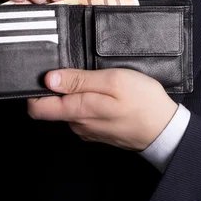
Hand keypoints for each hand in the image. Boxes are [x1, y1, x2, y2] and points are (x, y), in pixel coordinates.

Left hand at [27, 68, 177, 151]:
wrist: (165, 129)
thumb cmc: (142, 101)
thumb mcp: (112, 80)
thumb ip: (79, 80)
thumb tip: (49, 79)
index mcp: (77, 111)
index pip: (37, 109)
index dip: (34, 91)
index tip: (44, 73)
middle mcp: (77, 124)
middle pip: (53, 106)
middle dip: (59, 87)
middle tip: (79, 69)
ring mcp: (88, 130)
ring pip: (70, 108)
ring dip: (76, 93)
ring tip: (97, 78)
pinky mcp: (99, 131)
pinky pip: (84, 114)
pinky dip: (89, 101)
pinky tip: (105, 92)